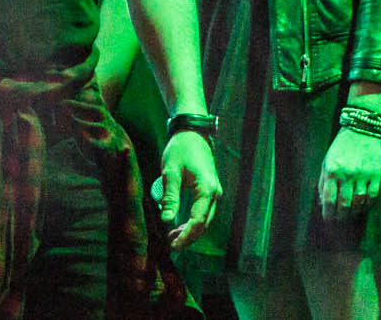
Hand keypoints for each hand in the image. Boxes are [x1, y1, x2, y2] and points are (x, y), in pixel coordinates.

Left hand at [155, 130, 220, 248]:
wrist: (192, 133)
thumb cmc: (180, 149)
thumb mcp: (170, 171)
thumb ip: (170, 196)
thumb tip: (166, 220)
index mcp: (206, 189)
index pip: (198, 221)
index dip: (186, 236)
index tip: (173, 246)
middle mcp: (214, 193)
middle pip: (204, 224)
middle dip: (188, 237)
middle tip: (170, 246)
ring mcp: (214, 192)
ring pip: (204, 220)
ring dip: (190, 231)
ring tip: (172, 238)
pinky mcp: (209, 191)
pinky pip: (203, 212)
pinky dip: (192, 222)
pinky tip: (179, 226)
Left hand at [318, 128, 380, 220]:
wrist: (361, 130)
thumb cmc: (341, 147)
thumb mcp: (326, 161)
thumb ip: (323, 182)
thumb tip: (322, 202)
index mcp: (332, 170)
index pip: (329, 199)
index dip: (328, 213)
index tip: (328, 219)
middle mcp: (347, 174)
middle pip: (344, 204)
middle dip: (340, 217)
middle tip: (339, 222)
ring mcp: (362, 175)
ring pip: (359, 202)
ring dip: (354, 213)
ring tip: (350, 216)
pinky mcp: (376, 174)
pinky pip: (373, 196)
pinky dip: (368, 205)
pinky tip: (363, 207)